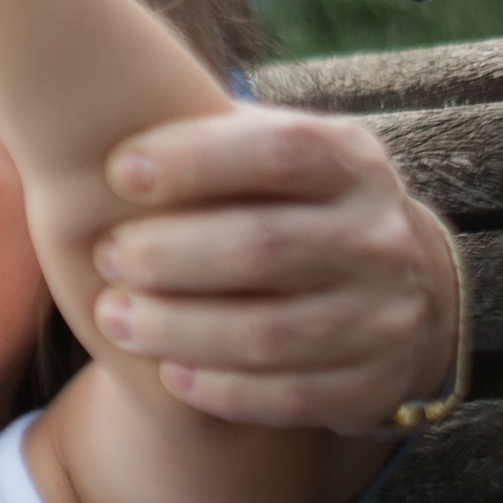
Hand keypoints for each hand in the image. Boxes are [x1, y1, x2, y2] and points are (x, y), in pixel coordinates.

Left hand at [84, 109, 452, 433]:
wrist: (397, 284)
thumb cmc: (290, 201)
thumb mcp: (274, 153)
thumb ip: (213, 138)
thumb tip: (107, 105)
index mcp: (352, 163)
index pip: (278, 151)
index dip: (194, 161)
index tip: (118, 171)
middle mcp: (379, 237)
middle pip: (262, 246)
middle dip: (169, 255)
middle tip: (105, 256)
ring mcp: (385, 316)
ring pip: (268, 333)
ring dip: (179, 329)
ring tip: (115, 319)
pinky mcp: (375, 385)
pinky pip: (290, 397)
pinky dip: (224, 389)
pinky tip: (171, 373)